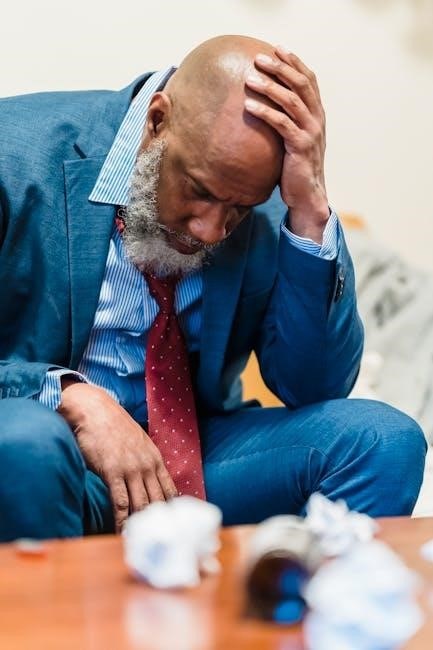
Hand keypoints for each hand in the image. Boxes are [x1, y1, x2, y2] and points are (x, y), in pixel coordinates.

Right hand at [58, 381, 177, 531]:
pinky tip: (122, 532)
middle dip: (160, 523)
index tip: (175, 527)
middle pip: (159, 501)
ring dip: (141, 525)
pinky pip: (121, 502)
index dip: (173, 510)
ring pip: (142, 504)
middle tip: (161, 541)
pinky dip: (122, 520)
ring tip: (142, 542)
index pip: (171, 490)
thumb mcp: (138, 442)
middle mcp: (147, 465)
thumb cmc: (112, 426)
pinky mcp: (112, 472)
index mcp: (155, 458)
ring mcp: (131, 469)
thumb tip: (146, 480)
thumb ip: (144, 460)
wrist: (95, 411)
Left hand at [245, 46, 328, 243]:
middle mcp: (317, 119)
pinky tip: (249, 106)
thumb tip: (266, 105)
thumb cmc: (296, 166)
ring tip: (249, 79)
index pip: (309, 80)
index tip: (277, 48)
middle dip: (280, 68)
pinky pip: (281, 124)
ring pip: (291, 101)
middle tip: (259, 59)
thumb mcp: (295, 139)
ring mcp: (310, 132)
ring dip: (269, 87)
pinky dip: (265, 112)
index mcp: (317, 114)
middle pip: (300, 84)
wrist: (307, 194)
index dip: (294, 62)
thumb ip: (288, 120)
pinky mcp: (300, 146)